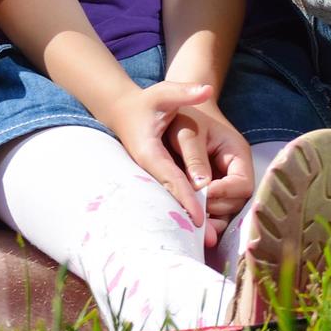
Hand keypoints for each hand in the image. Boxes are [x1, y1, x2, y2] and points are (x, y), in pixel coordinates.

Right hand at [94, 78, 220, 229]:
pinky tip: (203, 224)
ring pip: (172, 200)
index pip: (172, 178)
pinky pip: (174, 195)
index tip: (201, 217)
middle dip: (190, 217)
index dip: (187, 198)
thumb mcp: (163, 93)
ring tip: (209, 240)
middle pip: (172, 197)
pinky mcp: (157, 178)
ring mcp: (152, 176)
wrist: (120, 110)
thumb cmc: (144, 102)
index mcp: (150, 153)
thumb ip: (184, 92)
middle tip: (209, 241)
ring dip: (190, 217)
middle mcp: (150, 169)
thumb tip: (206, 89)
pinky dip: (187, 208)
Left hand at [166, 98, 253, 247]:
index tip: (204, 196)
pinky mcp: (211, 188)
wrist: (174, 108)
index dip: (225, 193)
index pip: (242, 184)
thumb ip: (194, 157)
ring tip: (197, 231)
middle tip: (197, 218)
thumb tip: (201, 188)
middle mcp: (235, 170)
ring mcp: (224, 181)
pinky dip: (205, 216)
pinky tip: (192, 226)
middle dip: (218, 210)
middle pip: (236, 201)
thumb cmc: (182, 116)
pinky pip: (213, 207)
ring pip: (226, 208)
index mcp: (236, 154)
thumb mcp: (186, 131)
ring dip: (212, 220)